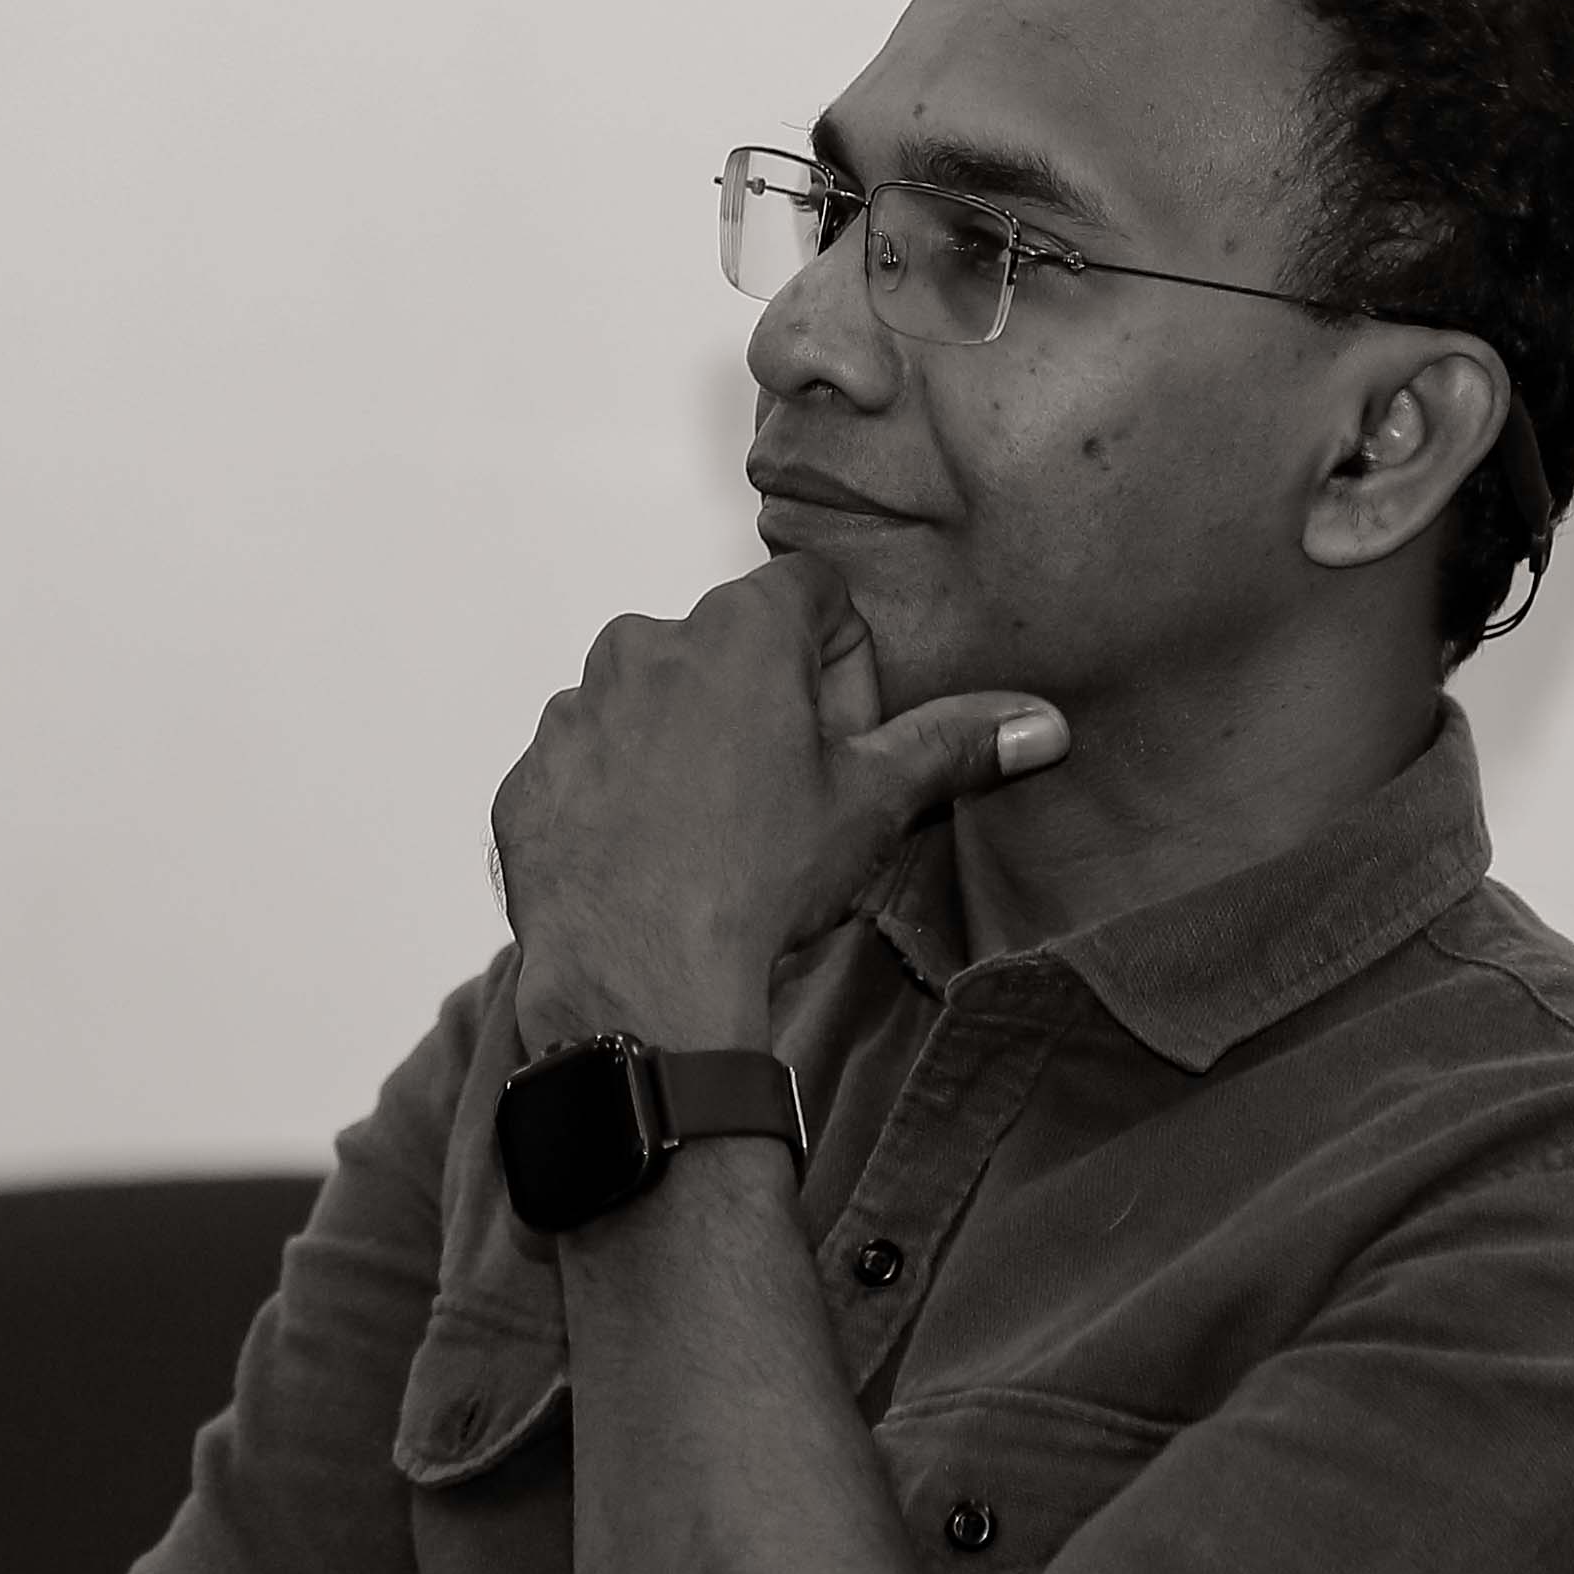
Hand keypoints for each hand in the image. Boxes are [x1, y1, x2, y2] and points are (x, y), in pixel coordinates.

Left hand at [493, 553, 1064, 1051]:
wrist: (640, 979)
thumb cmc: (761, 877)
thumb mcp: (874, 804)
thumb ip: (954, 745)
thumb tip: (1044, 725)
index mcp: (738, 628)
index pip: (813, 594)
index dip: (844, 662)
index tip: (842, 739)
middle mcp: (644, 643)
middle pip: (728, 648)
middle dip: (762, 705)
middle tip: (786, 800)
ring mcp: (575, 709)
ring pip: (651, 703)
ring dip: (686, 748)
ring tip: (716, 839)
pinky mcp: (529, 774)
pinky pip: (587, 765)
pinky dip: (618, 798)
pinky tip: (653, 861)